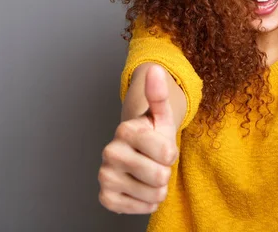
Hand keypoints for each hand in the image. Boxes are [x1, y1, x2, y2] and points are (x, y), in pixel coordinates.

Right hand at [98, 65, 177, 213]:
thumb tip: (156, 70)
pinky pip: (139, 208)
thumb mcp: (161, 116)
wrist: (138, 154)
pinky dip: (146, 202)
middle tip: (156, 163)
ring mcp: (106, 176)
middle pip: (160, 176)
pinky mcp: (106, 197)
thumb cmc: (153, 135)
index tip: (163, 148)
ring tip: (149, 175)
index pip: (168, 153)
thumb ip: (159, 95)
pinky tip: (141, 188)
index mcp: (126, 130)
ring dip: (157, 189)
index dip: (172, 154)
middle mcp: (110, 152)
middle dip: (165, 172)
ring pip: (153, 195)